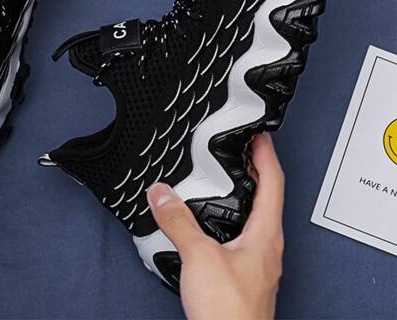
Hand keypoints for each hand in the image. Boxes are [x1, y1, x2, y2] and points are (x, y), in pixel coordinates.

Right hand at [147, 133, 283, 319]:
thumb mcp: (199, 257)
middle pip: (268, 196)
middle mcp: (266, 245)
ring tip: (229, 178)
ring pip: (255, 216)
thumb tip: (161, 193)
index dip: (266, 154)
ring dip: (245, 193)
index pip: (274, 182)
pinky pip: (242, 234)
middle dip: (255, 170)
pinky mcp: (244, 273)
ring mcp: (257, 260)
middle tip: (242, 150)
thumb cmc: (230, 313)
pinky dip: (231, 216)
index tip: (260, 134)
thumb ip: (178, 221)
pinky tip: (214, 221)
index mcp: (265, 234)